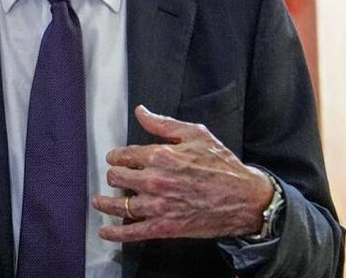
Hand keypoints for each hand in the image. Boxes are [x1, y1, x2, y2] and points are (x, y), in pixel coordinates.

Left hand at [92, 105, 273, 242]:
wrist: (246, 198)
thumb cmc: (222, 164)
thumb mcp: (195, 134)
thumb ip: (163, 124)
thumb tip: (141, 111)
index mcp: (160, 155)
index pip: (123, 156)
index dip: (116, 158)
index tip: (117, 160)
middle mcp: (154, 180)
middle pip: (117, 179)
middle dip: (114, 177)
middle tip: (115, 179)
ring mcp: (159, 206)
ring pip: (121, 205)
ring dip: (106, 204)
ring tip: (99, 202)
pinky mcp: (166, 227)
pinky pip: (135, 232)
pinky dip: (117, 234)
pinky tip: (106, 232)